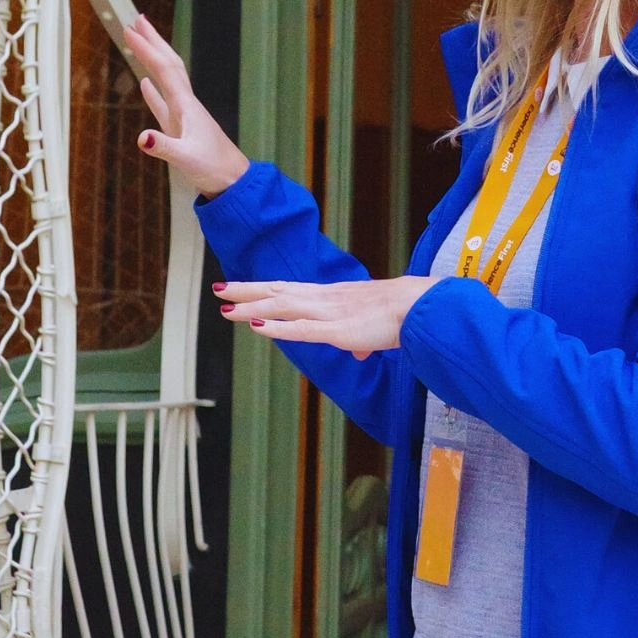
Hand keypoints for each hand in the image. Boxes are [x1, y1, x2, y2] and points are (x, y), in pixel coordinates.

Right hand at [125, 14, 250, 196]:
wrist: (232, 182)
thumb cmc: (214, 169)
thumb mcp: (185, 159)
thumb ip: (163, 147)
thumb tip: (141, 137)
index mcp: (186, 106)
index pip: (163, 69)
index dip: (146, 49)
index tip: (130, 30)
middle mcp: (185, 104)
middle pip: (168, 64)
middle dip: (153, 41)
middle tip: (137, 20)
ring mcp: (183, 115)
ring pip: (166, 79)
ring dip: (153, 59)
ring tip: (142, 43)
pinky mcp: (180, 129)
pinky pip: (163, 103)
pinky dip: (153, 91)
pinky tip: (145, 85)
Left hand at [214, 275, 438, 357]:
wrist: (418, 307)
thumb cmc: (400, 314)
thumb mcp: (372, 326)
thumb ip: (361, 338)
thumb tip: (361, 351)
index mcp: (331, 296)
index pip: (289, 289)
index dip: (262, 288)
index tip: (240, 286)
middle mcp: (324, 299)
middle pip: (277, 292)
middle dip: (246, 290)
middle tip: (219, 288)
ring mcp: (328, 312)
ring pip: (282, 307)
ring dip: (252, 308)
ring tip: (227, 309)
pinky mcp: (336, 330)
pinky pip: (301, 329)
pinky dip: (277, 328)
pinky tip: (257, 328)